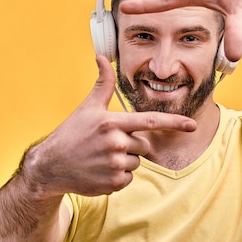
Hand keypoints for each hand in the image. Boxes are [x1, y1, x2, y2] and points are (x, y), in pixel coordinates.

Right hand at [26, 55, 196, 196]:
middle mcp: (116, 143)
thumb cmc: (71, 134)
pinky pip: (128, 179)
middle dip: (130, 145)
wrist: (50, 166)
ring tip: (101, 158)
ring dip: (124, 161)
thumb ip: (103, 84)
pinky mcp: (112, 184)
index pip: (151, 121)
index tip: (192, 124)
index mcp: (113, 123)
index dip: (174, 122)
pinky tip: (99, 170)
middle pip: (143, 145)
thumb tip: (102, 57)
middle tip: (107, 144)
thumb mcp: (87, 108)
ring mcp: (114, 165)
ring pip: (136, 163)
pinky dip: (117, 177)